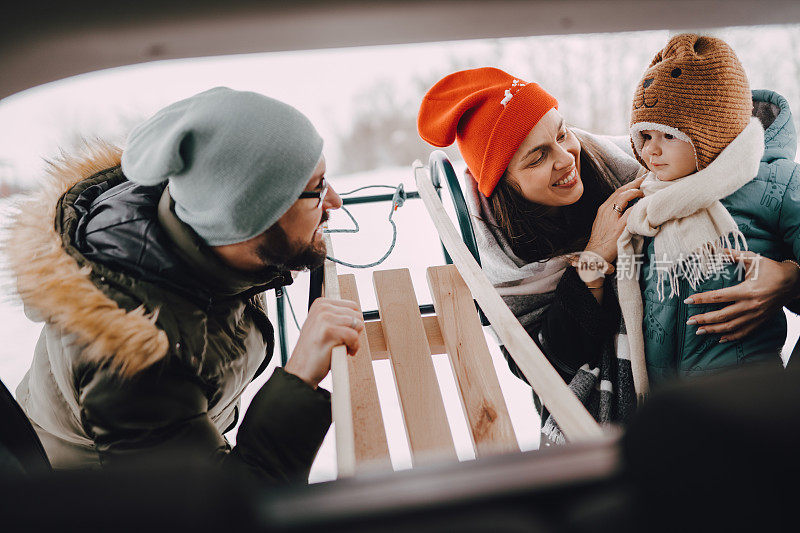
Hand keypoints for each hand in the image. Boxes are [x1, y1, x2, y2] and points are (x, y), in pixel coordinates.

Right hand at [284, 297, 363, 387]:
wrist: (301, 370)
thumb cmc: (314, 351)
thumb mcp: (322, 326)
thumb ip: (337, 317)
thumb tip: (358, 314)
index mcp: (321, 304)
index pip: (353, 306)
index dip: (354, 323)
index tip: (345, 334)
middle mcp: (322, 308)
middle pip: (357, 316)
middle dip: (355, 331)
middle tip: (344, 342)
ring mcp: (324, 318)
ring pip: (357, 325)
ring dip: (354, 340)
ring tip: (343, 347)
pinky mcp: (328, 332)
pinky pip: (354, 336)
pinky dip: (354, 347)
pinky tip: (345, 352)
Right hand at [585, 176, 644, 262]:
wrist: (595, 254)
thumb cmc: (601, 240)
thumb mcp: (602, 223)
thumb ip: (612, 214)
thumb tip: (626, 207)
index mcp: (603, 209)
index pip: (616, 192)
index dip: (629, 185)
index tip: (638, 181)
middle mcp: (606, 211)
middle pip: (621, 191)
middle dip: (634, 184)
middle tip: (645, 180)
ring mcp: (612, 218)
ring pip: (624, 197)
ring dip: (636, 193)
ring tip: (645, 193)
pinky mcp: (618, 227)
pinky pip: (630, 212)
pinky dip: (638, 207)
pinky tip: (644, 205)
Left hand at [685, 250, 799, 342]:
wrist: (793, 283)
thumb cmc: (771, 269)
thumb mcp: (753, 259)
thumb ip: (733, 255)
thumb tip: (715, 249)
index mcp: (747, 290)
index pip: (719, 296)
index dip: (701, 299)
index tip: (688, 301)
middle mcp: (751, 305)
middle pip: (723, 315)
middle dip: (704, 319)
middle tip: (689, 321)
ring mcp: (756, 316)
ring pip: (731, 327)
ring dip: (713, 330)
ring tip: (699, 331)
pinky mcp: (760, 321)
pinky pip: (744, 332)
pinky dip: (731, 337)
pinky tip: (719, 338)